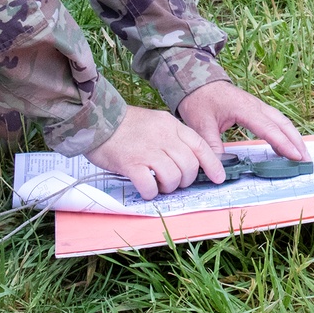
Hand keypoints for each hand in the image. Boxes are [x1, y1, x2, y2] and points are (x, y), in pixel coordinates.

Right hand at [84, 105, 227, 198]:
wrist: (95, 119)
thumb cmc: (125, 125)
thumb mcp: (154, 122)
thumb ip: (171, 137)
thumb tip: (187, 162)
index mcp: (169, 124)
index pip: (199, 144)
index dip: (212, 163)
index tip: (218, 178)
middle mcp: (162, 136)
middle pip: (189, 166)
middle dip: (185, 179)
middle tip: (172, 181)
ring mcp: (147, 150)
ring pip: (173, 178)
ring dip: (168, 187)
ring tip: (157, 183)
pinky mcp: (131, 164)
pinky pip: (150, 186)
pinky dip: (150, 192)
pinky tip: (144, 187)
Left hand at [176, 81, 308, 162]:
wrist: (196, 79)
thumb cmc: (198, 99)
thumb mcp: (200, 124)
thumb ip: (212, 146)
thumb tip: (220, 170)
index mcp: (244, 108)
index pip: (268, 128)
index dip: (283, 143)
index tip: (296, 156)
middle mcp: (254, 105)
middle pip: (282, 123)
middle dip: (296, 141)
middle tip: (307, 161)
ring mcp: (256, 105)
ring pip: (281, 120)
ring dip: (293, 136)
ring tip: (302, 155)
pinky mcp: (254, 107)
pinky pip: (274, 119)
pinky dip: (284, 132)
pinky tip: (285, 145)